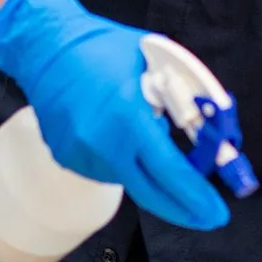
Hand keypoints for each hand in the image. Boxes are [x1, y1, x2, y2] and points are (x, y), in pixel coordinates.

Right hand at [0, 0, 229, 230]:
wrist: (44, 46)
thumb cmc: (104, 46)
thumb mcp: (158, 61)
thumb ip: (186, 97)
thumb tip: (213, 132)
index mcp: (128, 116)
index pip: (171, 170)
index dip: (197, 196)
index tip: (217, 213)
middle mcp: (102, 144)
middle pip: (151, 194)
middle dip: (183, 209)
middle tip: (206, 215)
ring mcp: (81, 155)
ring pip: (129, 178)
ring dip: (146, 168)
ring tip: (141, 129)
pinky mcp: (67, 159)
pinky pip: (106, 168)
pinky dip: (121, 158)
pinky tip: (115, 131)